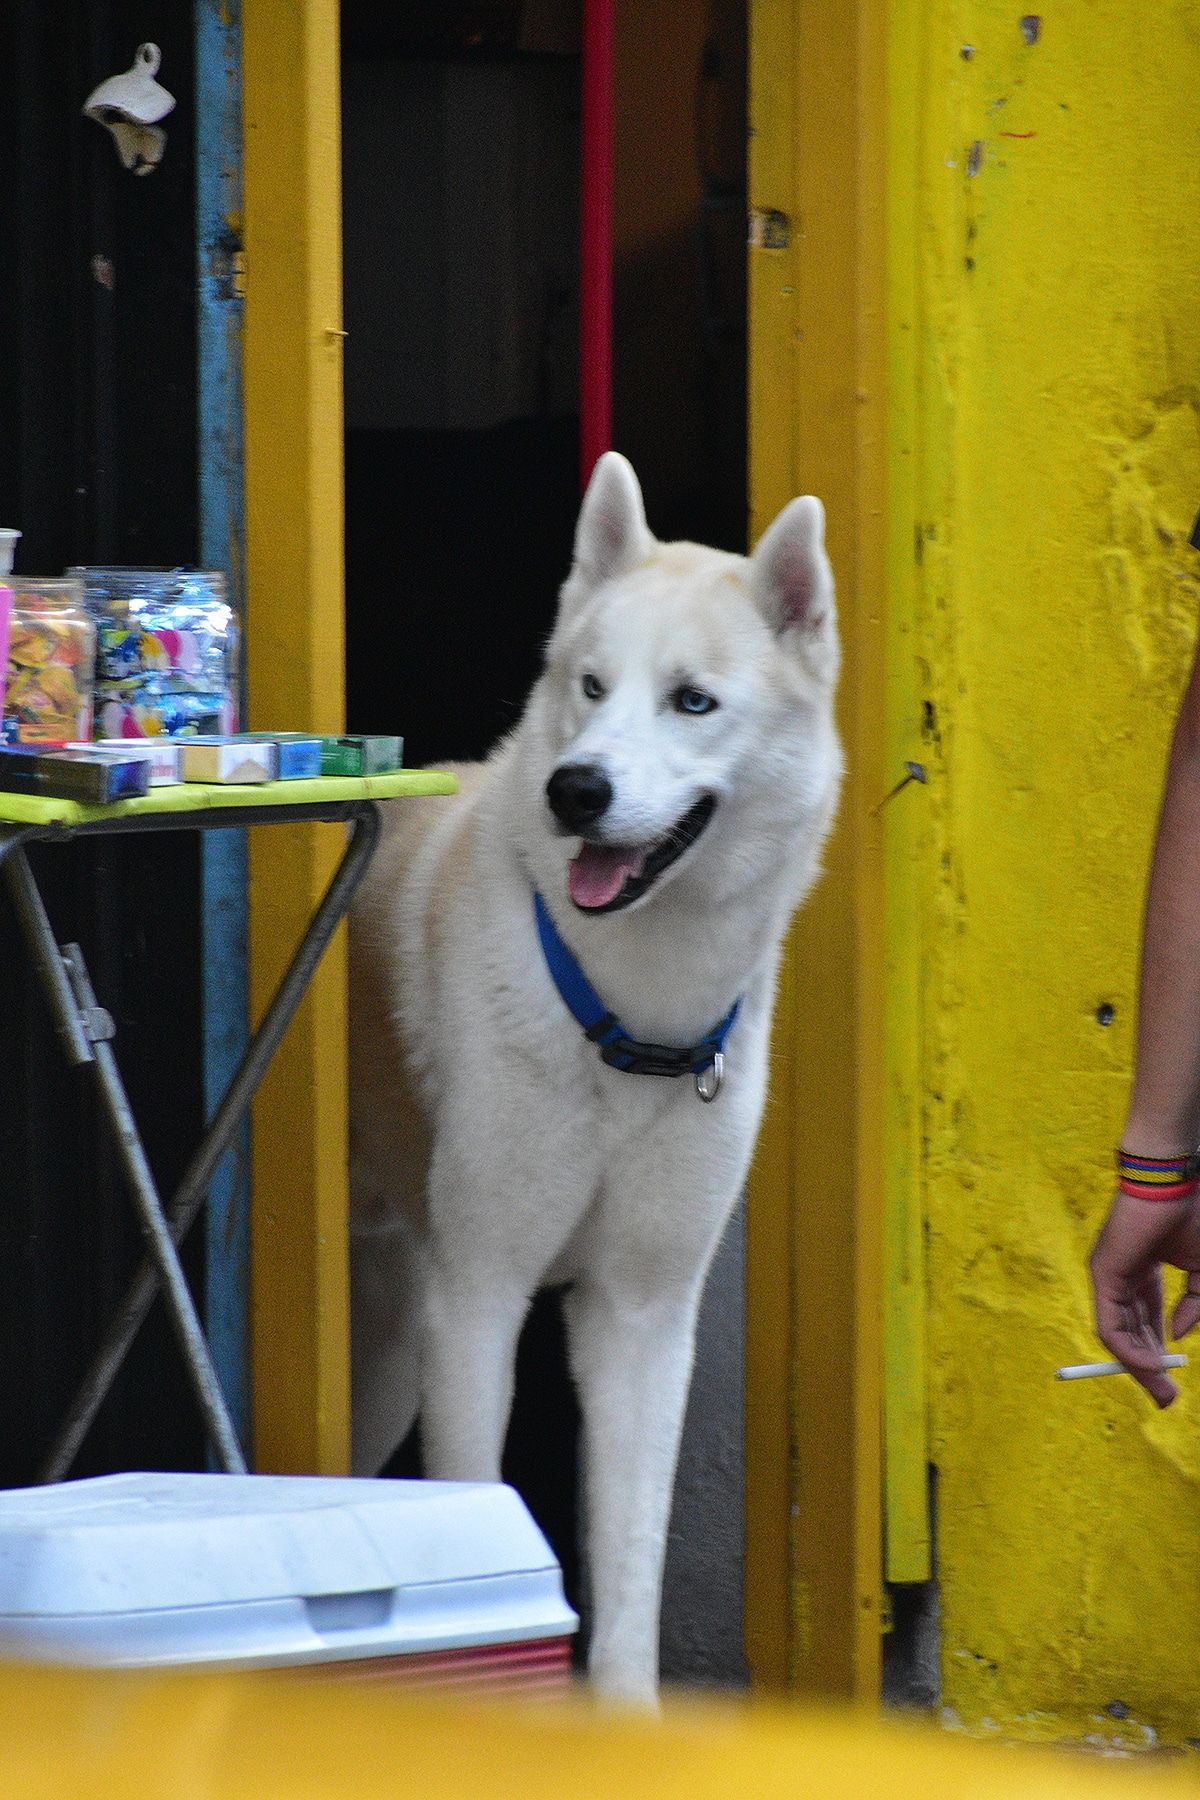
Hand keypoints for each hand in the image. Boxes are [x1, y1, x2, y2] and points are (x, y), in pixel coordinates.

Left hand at [1088, 1190, 1199, 1405]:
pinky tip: (1148, 1367)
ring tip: (1159, 1392)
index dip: (1157, 1350)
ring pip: (1117, 1334)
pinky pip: (1110, 1323)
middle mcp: (1121, 1276)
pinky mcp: (1103, 1274)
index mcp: (1142, 1272)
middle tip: (1166, 1397)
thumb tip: (1179, 1335)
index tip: (1172, 1379)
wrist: (1174, 1180)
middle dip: (1148, 1368)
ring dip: (1138, 1367)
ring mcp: (1109, 1275)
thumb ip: (1195, 1304)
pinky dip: (1128, 1349)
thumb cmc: (1191, 1215)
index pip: (1144, 1321)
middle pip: (1131, 1332)